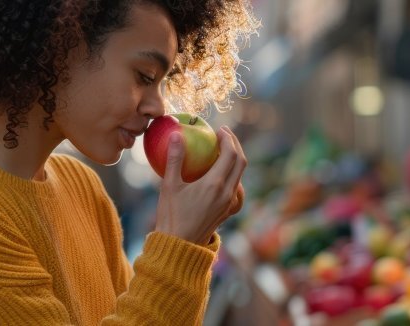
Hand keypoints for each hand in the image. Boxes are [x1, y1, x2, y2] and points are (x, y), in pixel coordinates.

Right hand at [154, 126, 246, 244]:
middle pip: (240, 162)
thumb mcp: (169, 186)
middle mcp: (227, 193)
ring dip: (235, 160)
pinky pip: (238, 192)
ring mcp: (229, 204)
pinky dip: (235, 179)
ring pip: (240, 176)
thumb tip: (177, 134)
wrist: (179, 246)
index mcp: (215, 184)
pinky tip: (225, 178)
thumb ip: (174, 159)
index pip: (230, 153)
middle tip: (224, 135)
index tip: (220, 129)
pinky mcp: (228, 212)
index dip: (228, 138)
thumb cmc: (171, 216)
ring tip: (223, 152)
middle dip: (235, 145)